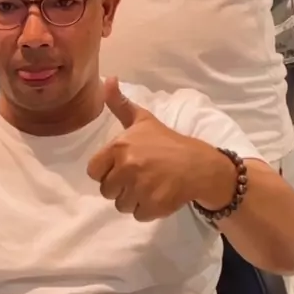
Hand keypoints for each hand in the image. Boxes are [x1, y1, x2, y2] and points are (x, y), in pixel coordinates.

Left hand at [87, 79, 233, 221]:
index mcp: (120, 147)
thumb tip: (107, 79)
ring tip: (149, 186)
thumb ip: (120, 103)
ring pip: (120, 205)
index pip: (94, 171)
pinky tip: (158, 195)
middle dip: (121, 187)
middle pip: (107, 190)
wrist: (199, 164)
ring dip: (133, 199)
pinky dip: (147, 209)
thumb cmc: (167, 142)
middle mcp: (127, 167)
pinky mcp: (153, 205)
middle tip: (140, 176)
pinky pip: (137, 215)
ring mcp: (140, 188)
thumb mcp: (143, 119)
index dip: (107, 171)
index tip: (123, 167)